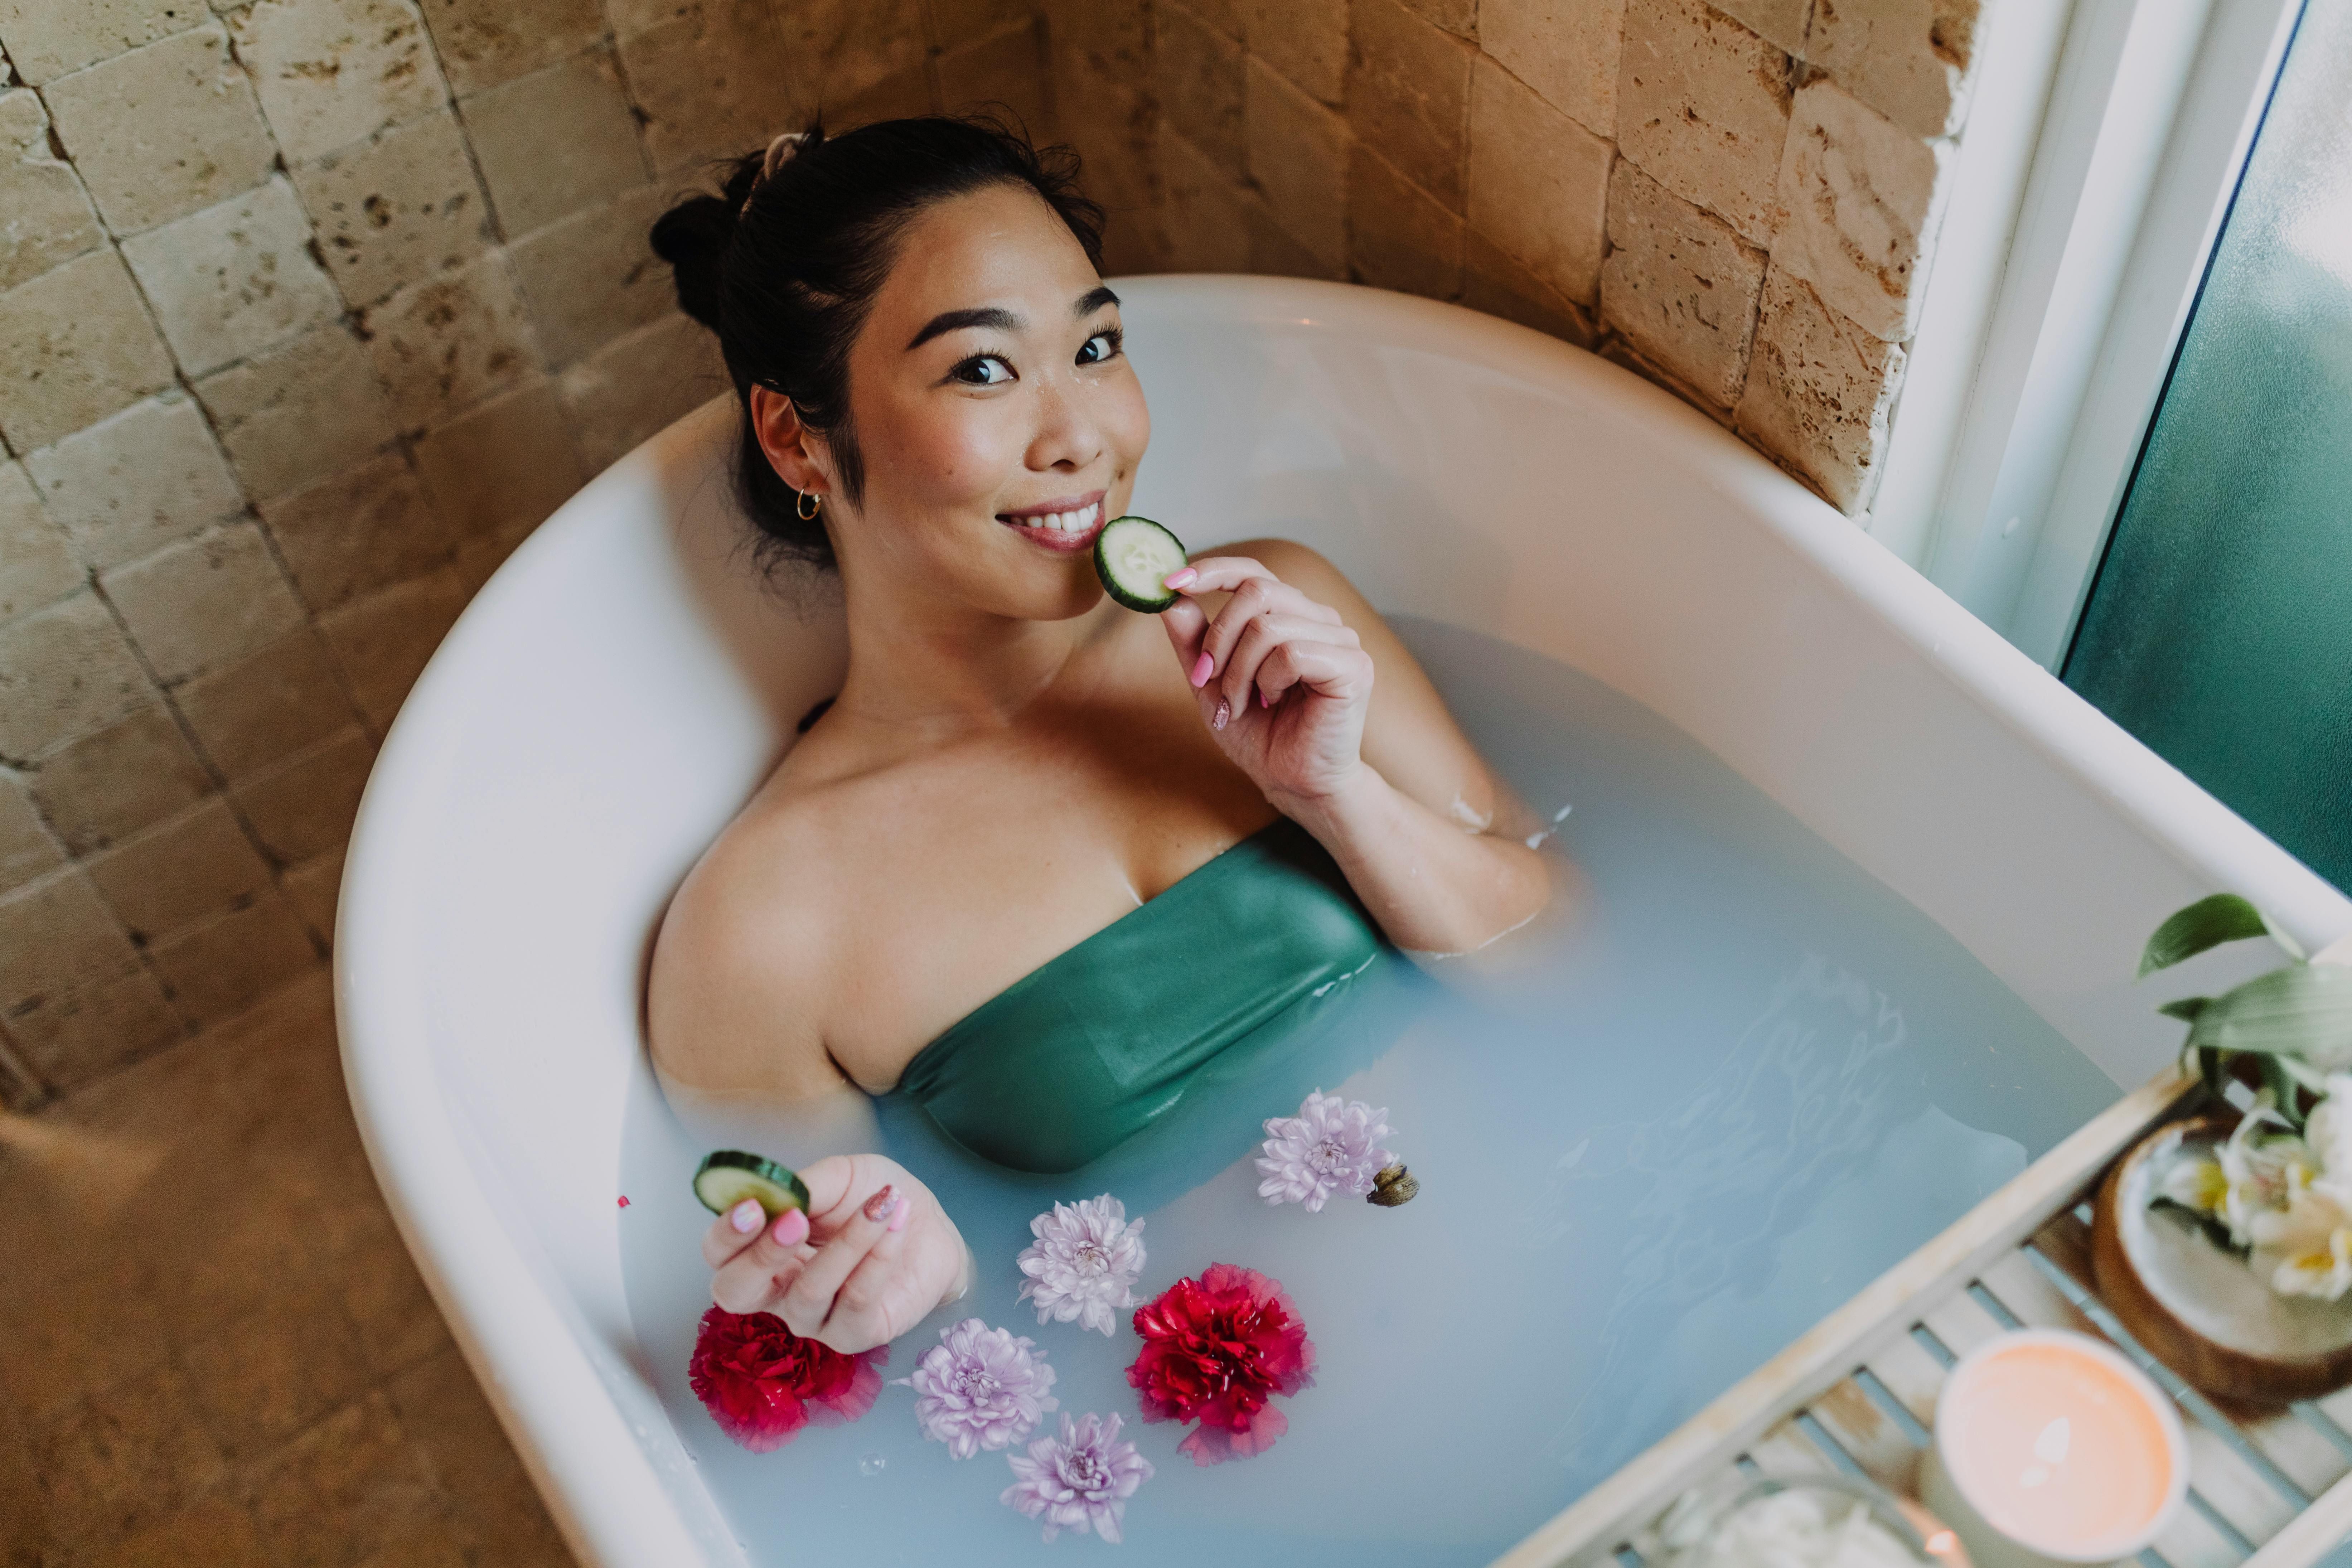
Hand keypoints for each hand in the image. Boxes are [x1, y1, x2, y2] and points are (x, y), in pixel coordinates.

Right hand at [700, 1153, 968, 1353]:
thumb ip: (805, 1185)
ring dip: (847, 1243)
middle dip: (761, 1256)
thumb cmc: (872, 1200)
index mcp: (760, 1250)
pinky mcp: (852, 1334)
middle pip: (735, 1292)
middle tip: (797, 1220)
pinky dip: (878, 1258)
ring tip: (882, 1205)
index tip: (752, 1207)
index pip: (719, 1254)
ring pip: (808, 1293)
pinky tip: (895, 1225)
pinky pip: (855, 1301)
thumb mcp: (840, 1176)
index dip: (726, 1235)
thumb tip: (778, 1196)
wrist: (929, 1226)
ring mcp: (812, 1319)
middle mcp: (776, 1291)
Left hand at [1160, 556, 1373, 808]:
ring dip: (1239, 672)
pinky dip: (1268, 682)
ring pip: (1268, 626)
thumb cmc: (1261, 734)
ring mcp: (1341, 639)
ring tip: (1242, 703)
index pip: (1254, 572)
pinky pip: (1290, 654)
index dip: (1214, 570)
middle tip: (1207, 679)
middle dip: (1219, 638)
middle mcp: (1319, 618)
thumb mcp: (1212, 684)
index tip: (1173, 582)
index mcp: (1290, 615)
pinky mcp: (1353, 665)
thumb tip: (1171, 597)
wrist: (1293, 783)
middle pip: (1257, 591)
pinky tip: (1274, 703)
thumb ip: (1194, 641)